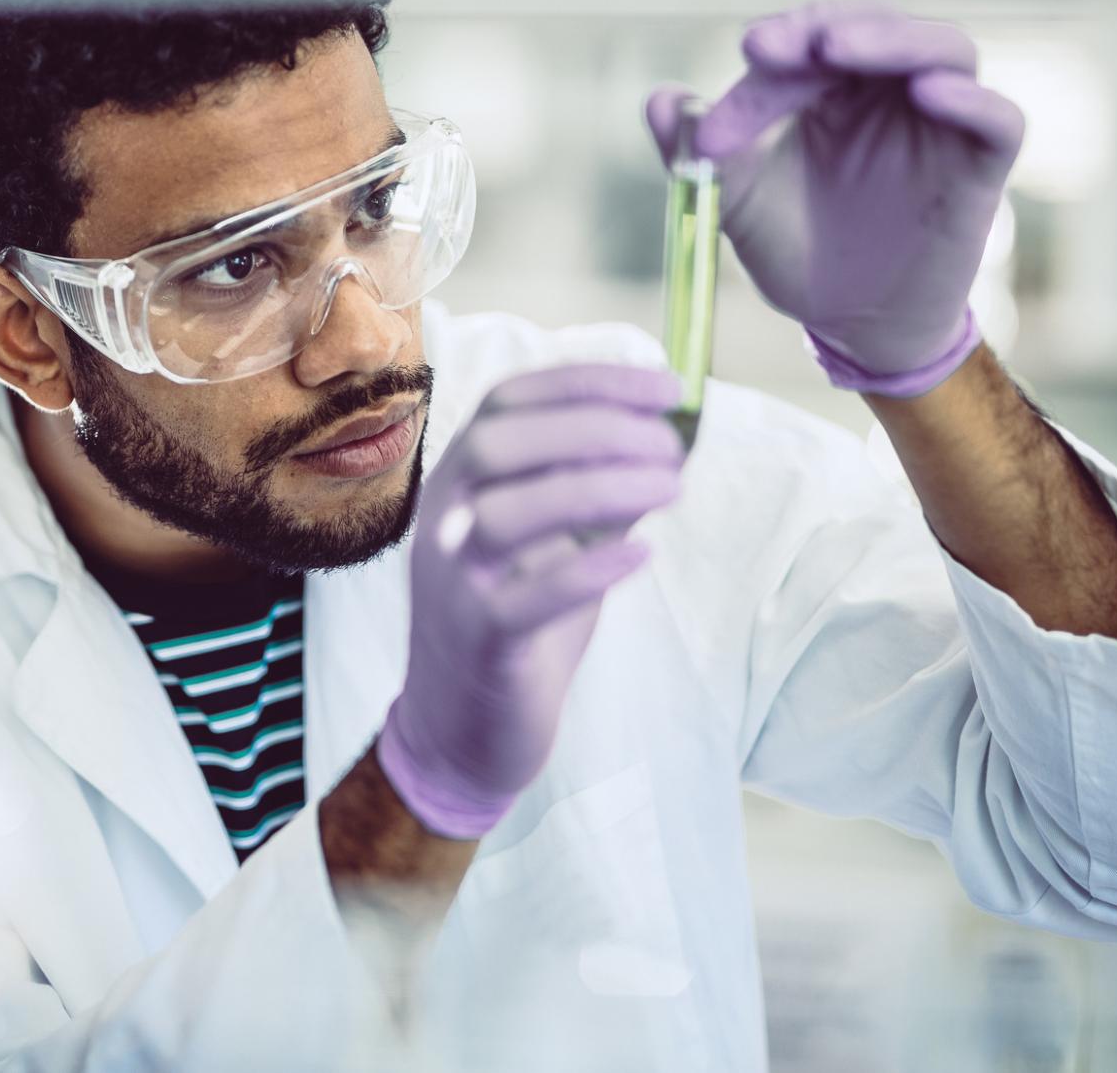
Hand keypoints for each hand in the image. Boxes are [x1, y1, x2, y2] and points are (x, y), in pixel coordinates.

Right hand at [378, 363, 684, 838]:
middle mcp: (444, 519)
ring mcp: (453, 580)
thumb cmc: (513, 625)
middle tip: (672, 447)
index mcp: (460, 481)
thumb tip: (669, 440)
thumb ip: (594, 492)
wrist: (457, 733)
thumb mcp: (553, 544)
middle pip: (501, 443)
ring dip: (598, 489)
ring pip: (508, 513)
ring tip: (672, 490)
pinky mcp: (478, 640)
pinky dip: (586, 571)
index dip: (590, 383)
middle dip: (596, 429)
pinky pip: (524, 599)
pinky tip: (640, 557)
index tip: (668, 388)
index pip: (511, 401)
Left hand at [646, 0, 1024, 396]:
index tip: (749, 52)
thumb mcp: (734, 197)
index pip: (811, 38)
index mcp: (832, 85)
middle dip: (829, 24)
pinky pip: (999, 120)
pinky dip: (971, 99)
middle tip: (781, 45)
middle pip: (879, 23)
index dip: (783, 42)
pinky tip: (933, 92)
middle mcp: (890, 91)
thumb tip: (658, 101)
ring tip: (843, 46)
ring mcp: (939, 124)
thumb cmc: (795, 246)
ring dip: (896, 39)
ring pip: (945, 49)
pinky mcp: (979, 169)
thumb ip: (693, 150)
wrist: (845, 323)